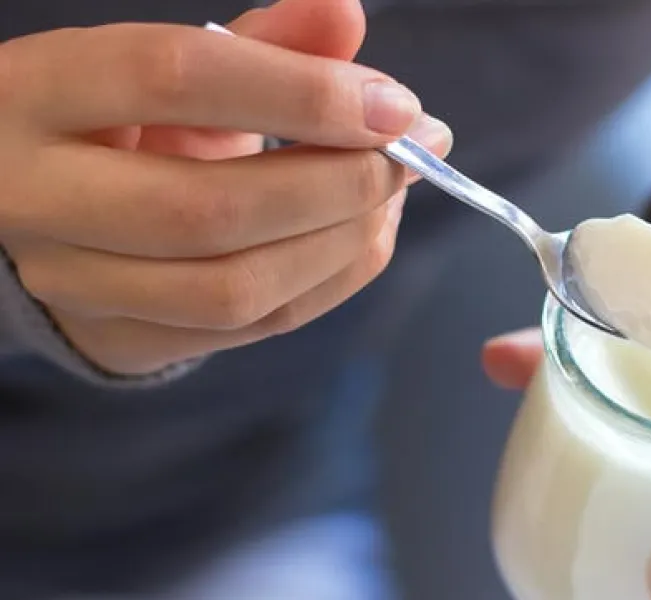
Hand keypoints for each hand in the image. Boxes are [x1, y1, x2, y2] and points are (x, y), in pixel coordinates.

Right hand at [0, 0, 451, 374]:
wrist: (45, 209)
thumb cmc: (124, 119)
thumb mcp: (179, 66)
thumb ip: (263, 42)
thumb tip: (345, 15)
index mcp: (38, 91)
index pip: (172, 79)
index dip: (299, 92)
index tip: (392, 103)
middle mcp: (35, 197)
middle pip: (209, 208)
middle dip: (338, 182)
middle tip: (410, 152)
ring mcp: (73, 284)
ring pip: (236, 288)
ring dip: (345, 240)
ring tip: (393, 191)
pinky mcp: (125, 339)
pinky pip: (256, 325)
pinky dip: (335, 277)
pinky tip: (366, 232)